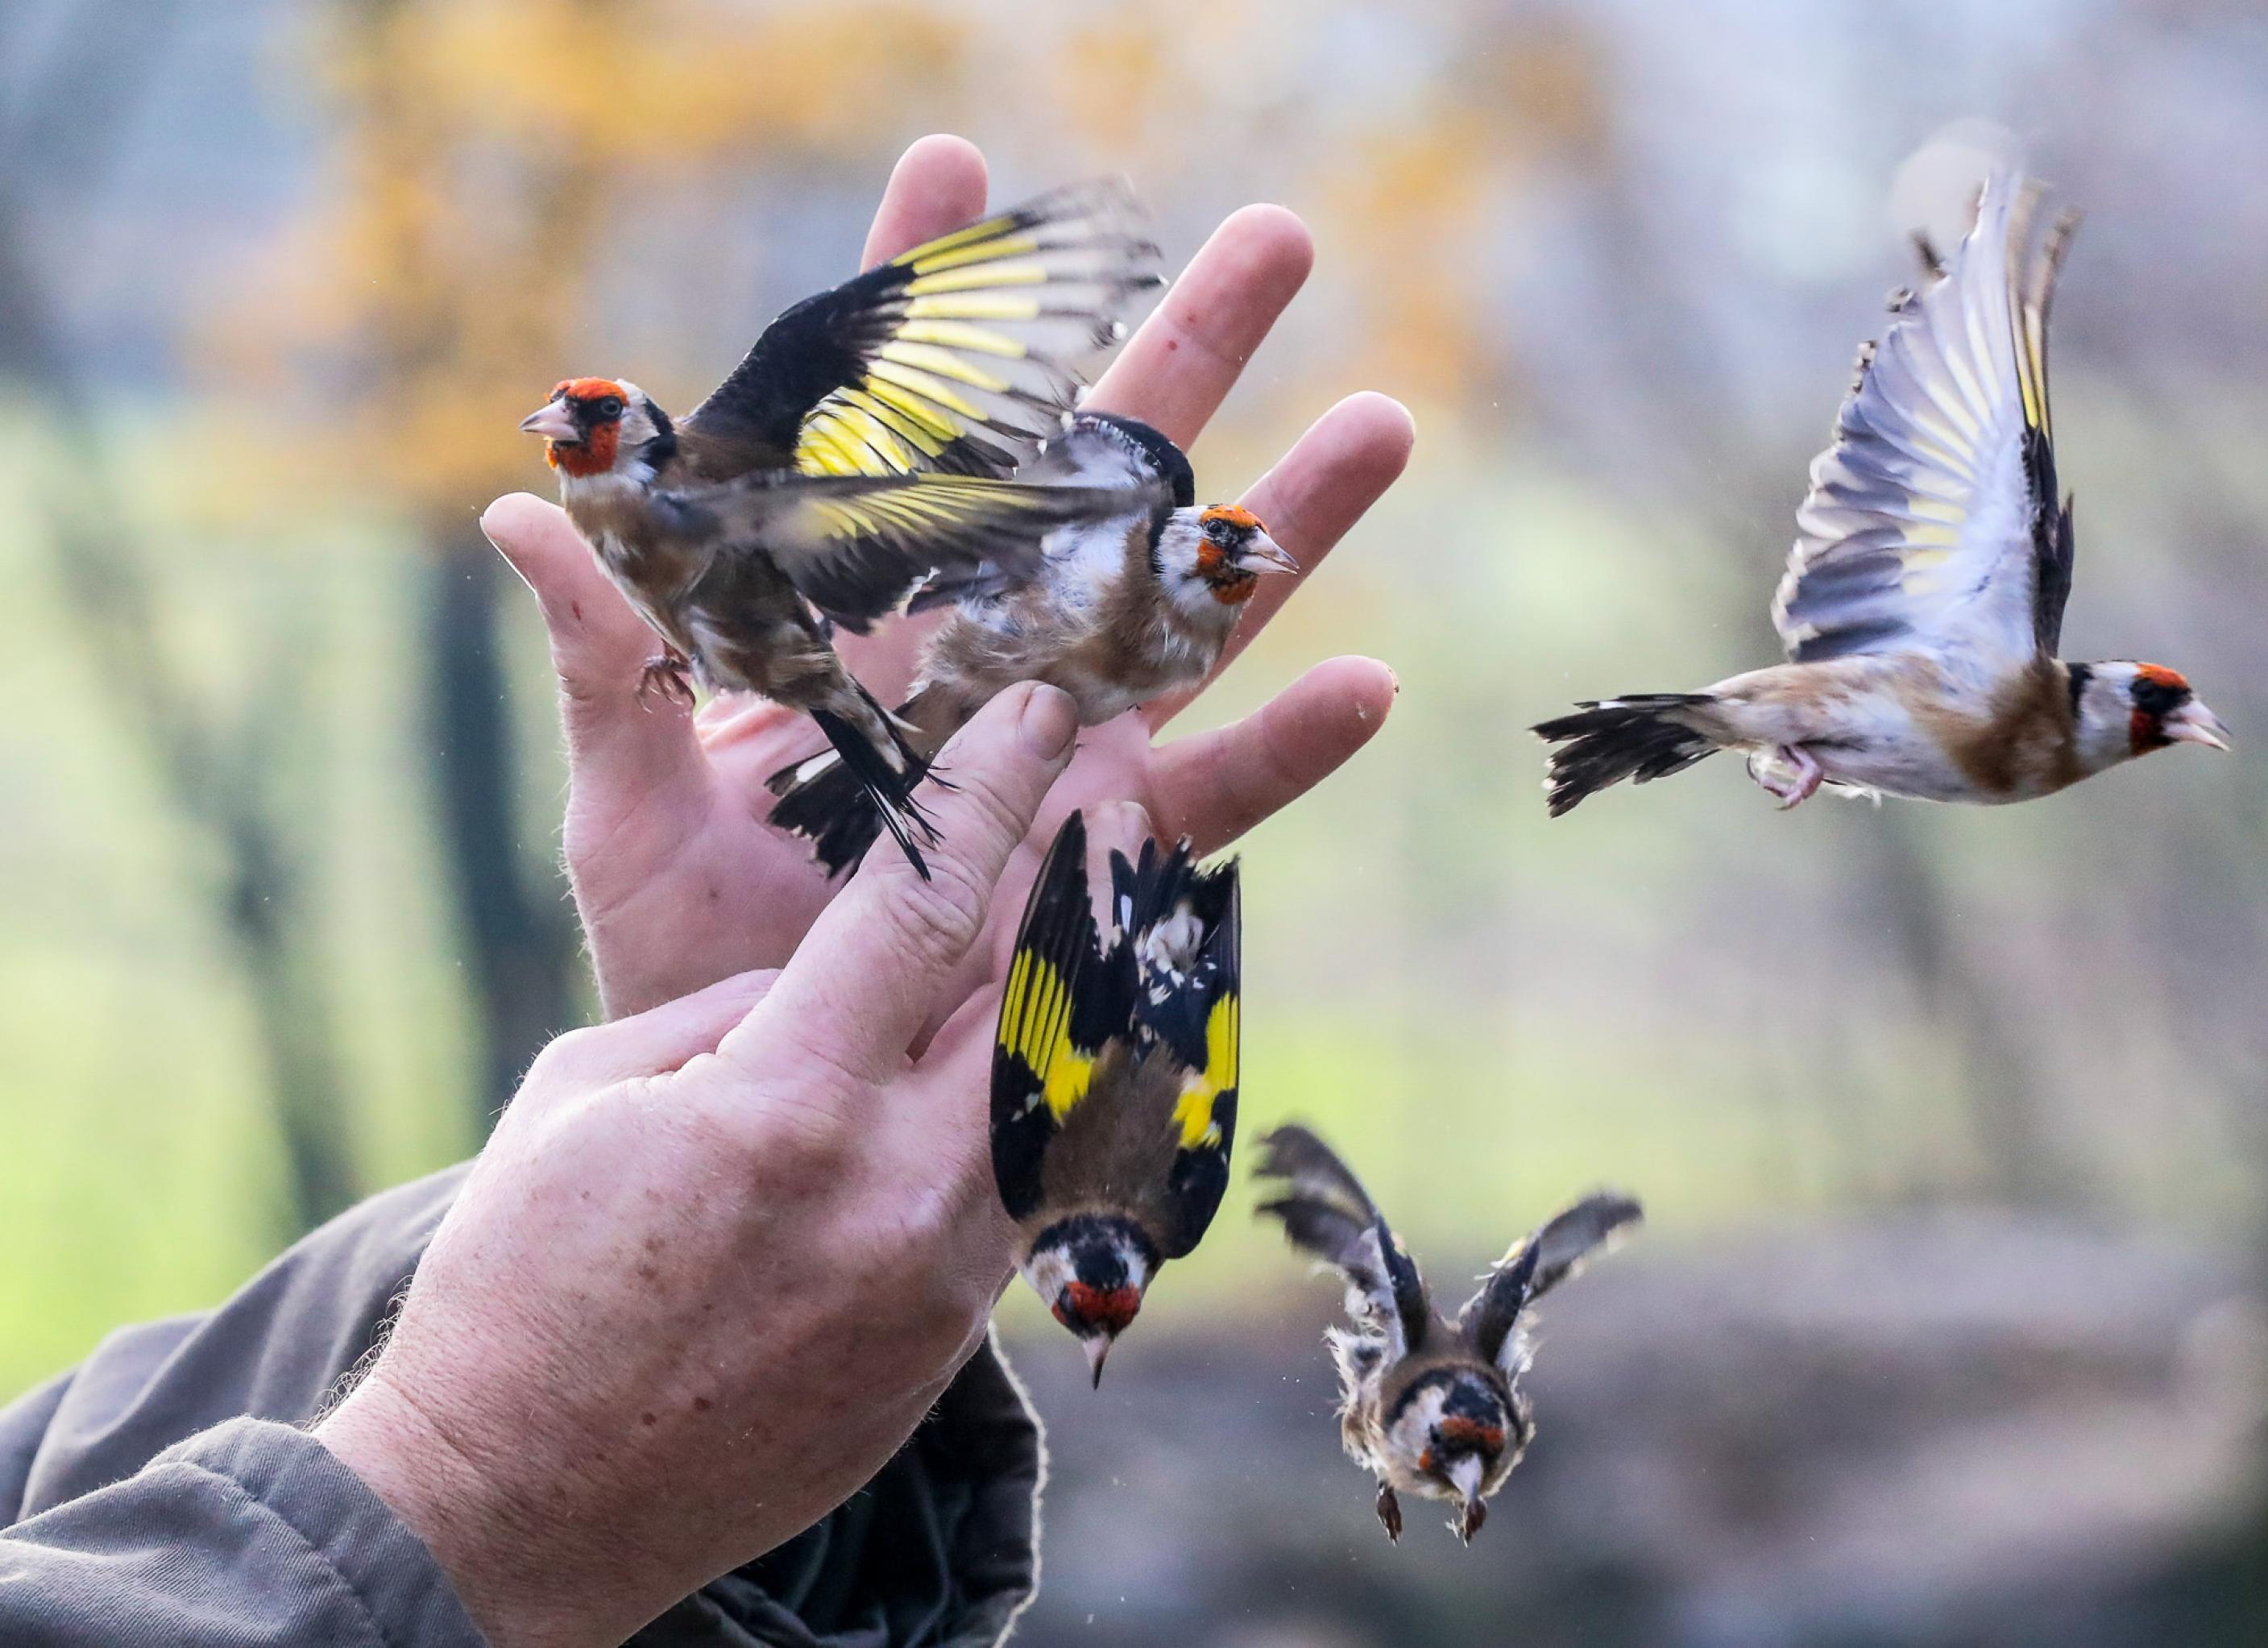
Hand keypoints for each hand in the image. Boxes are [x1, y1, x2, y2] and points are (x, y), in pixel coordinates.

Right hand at [318, 685, 1119, 1647]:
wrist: (522, 1510)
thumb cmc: (522, 1284)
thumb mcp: (586, 1095)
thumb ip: (727, 1013)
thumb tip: (821, 978)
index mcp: (782, 1102)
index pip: (926, 907)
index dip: (996, 792)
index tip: (1046, 716)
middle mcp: (890, 1189)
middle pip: (1047, 992)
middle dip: (1097, 874)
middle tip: (1131, 783)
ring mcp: (937, 1281)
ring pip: (1070, 1096)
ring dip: (1098, 985)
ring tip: (1122, 902)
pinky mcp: (948, 1348)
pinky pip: (1030, 1193)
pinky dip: (1053, 1102)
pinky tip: (1056, 1045)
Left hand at [483, 134, 1410, 1017]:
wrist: (752, 1086)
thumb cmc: (673, 941)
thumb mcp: (626, 798)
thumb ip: (611, 658)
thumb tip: (522, 504)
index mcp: (860, 617)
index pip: (892, 430)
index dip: (921, 304)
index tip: (956, 162)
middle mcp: (983, 659)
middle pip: (1092, 485)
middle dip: (1177, 361)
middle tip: (1277, 240)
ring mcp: (1061, 751)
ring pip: (1188, 615)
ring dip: (1287, 526)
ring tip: (1382, 426)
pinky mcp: (1106, 858)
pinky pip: (1212, 796)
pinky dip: (1291, 747)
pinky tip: (1369, 685)